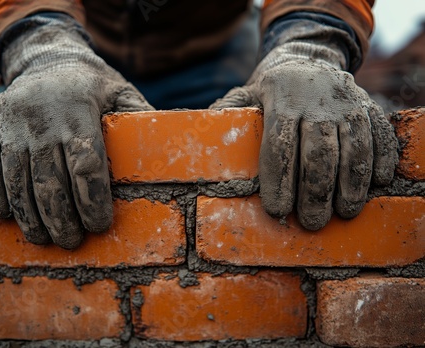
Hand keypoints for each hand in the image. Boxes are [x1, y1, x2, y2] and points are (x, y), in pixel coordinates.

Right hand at [0, 16, 152, 248]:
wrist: (46, 59)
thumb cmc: (92, 85)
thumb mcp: (121, 92)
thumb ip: (141, 119)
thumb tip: (170, 148)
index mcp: (79, 109)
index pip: (86, 163)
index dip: (92, 200)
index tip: (99, 225)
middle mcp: (41, 118)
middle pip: (50, 181)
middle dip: (61, 219)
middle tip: (72, 241)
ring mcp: (12, 124)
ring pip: (18, 181)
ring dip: (30, 217)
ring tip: (44, 238)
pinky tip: (8, 217)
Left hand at [211, 58, 397, 229]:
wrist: (308, 56)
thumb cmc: (272, 88)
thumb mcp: (246, 93)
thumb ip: (227, 112)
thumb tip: (201, 135)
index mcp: (281, 98)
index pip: (279, 146)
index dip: (278, 181)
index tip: (277, 210)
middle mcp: (317, 100)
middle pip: (318, 153)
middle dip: (315, 192)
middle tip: (312, 222)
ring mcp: (346, 102)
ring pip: (354, 148)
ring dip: (351, 184)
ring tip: (345, 213)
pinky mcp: (367, 105)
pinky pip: (380, 134)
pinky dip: (382, 159)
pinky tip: (378, 184)